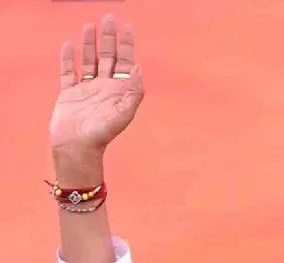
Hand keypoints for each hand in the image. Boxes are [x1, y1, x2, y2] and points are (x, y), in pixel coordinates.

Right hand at [50, 15, 143, 163]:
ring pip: (89, 60)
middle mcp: (104, 87)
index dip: (126, 45)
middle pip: (108, 57)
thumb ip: (133, 92)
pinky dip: (68, 58)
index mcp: (119, 91)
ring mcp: (86, 89)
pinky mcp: (69, 93)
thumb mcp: (123, 113)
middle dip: (109, 38)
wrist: (78, 147)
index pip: (125, 63)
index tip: (127, 27)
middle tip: (109, 18)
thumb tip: (138, 68)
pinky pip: (68, 71)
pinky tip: (69, 44)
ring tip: (90, 26)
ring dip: (89, 43)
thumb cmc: (103, 133)